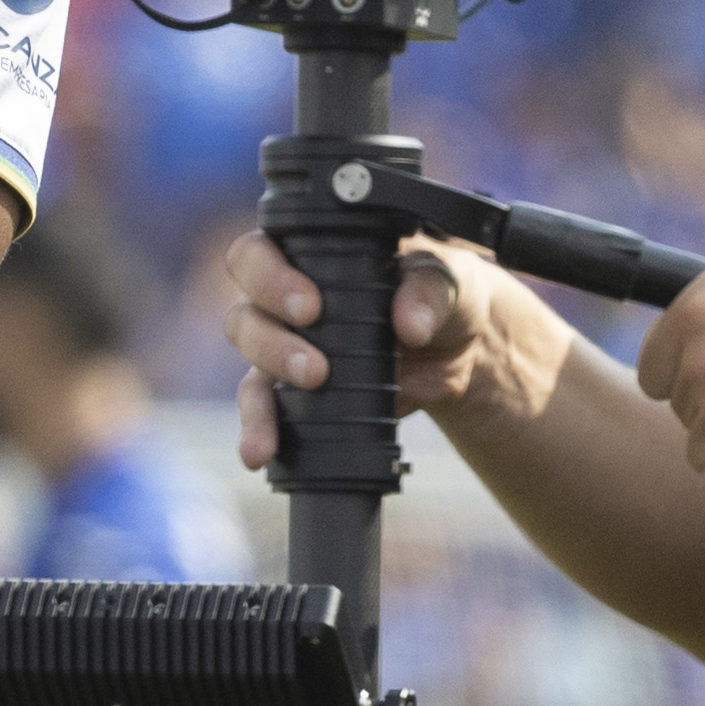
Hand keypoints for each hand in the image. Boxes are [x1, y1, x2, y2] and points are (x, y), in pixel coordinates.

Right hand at [224, 231, 528, 470]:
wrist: (459, 348)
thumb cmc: (441, 293)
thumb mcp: (445, 279)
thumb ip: (429, 293)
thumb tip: (410, 326)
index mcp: (308, 254)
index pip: (257, 254)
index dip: (269, 278)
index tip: (311, 306)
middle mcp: (282, 297)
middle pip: (245, 312)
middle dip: (271, 340)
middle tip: (316, 365)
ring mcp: (284, 346)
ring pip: (251, 360)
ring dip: (268, 383)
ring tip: (312, 392)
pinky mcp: (294, 392)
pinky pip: (263, 409)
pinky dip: (258, 430)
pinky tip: (260, 452)